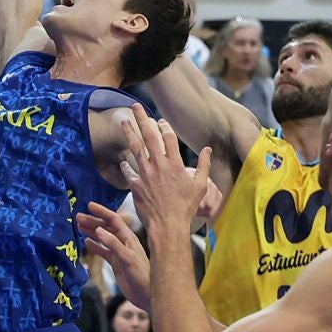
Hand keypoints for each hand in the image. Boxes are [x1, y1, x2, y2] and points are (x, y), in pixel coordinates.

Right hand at [77, 200, 153, 310]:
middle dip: (93, 221)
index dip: (102, 212)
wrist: (147, 295)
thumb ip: (113, 244)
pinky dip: (95, 246)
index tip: (89, 205)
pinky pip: (103, 251)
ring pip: (103, 238)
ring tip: (79, 226)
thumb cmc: (141, 276)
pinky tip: (86, 243)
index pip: (114, 220)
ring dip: (91, 231)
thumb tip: (98, 230)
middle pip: (106, 227)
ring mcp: (120, 252)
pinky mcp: (116, 263)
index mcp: (129, 238)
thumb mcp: (127, 259)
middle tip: (77, 217)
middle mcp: (124, 243)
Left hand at [114, 106, 210, 235]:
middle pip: (149, 136)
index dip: (164, 126)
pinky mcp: (136, 185)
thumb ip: (204, 166)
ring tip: (123, 120)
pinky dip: (125, 164)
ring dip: (128, 133)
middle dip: (141, 119)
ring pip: (135, 148)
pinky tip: (122, 159)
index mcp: (175, 164)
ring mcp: (145, 174)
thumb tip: (208, 149)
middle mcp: (159, 165)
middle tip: (135, 106)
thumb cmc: (186, 207)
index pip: (169, 137)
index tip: (159, 120)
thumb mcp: (200, 186)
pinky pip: (129, 171)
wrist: (168, 225)